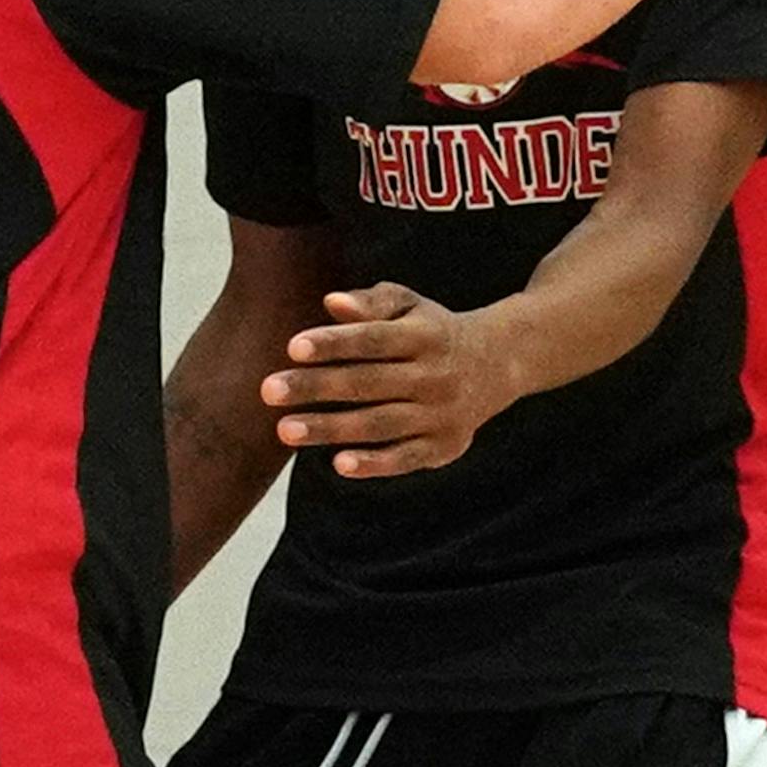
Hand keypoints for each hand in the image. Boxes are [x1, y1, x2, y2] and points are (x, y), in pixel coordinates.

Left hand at [261, 283, 516, 478]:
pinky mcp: (443, 447)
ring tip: (285, 429)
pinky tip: (337, 463)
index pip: (373, 339)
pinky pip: (404, 458)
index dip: (334, 342)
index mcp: (424, 335)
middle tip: (268, 390)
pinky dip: (373, 464)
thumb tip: (331, 302)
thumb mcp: (410, 305)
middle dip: (316, 387)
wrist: (498, 363)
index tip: (292, 347)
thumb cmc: (433, 329)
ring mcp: (440, 414)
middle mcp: (434, 375)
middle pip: (368, 383)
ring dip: (330, 428)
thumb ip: (370, 303)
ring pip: (380, 424)